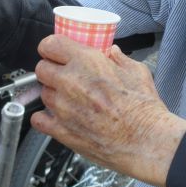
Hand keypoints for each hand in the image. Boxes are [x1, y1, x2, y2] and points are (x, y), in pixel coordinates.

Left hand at [32, 36, 185, 186]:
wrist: (147, 141)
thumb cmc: (144, 109)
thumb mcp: (137, 72)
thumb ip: (120, 59)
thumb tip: (113, 52)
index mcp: (87, 62)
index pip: (50, 45)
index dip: (51, 48)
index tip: (55, 53)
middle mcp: (70, 82)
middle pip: (42, 69)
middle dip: (51, 71)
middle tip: (64, 77)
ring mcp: (63, 107)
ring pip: (42, 93)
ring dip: (53, 94)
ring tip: (70, 100)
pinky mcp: (61, 130)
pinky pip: (38, 119)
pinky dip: (45, 118)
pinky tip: (59, 118)